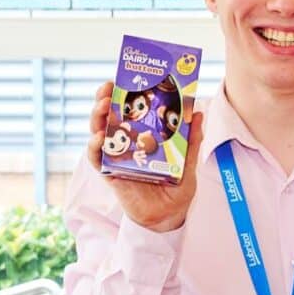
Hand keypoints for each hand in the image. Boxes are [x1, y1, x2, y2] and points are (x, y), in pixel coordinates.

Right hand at [88, 81, 199, 234]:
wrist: (168, 216)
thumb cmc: (177, 188)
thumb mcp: (188, 162)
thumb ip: (192, 140)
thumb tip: (199, 113)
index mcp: (143, 136)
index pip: (129, 110)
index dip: (123, 94)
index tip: (123, 78)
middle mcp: (126, 143)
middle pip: (109, 116)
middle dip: (105, 99)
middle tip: (107, 86)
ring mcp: (116, 157)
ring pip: (99, 132)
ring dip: (97, 118)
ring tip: (102, 106)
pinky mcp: (110, 173)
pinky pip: (96, 158)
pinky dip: (94, 147)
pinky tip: (98, 138)